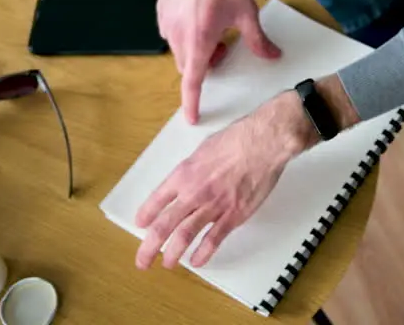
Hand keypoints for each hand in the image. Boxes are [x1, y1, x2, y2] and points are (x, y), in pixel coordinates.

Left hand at [134, 90, 315, 269]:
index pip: (156, 201)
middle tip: (143, 259)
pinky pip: (213, 240)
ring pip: (184, 236)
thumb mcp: (203, 149)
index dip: (146, 215)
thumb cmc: (237, 139)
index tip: (141, 224)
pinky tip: (197, 261)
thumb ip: (193, 168)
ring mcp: (212, 207)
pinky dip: (203, 254)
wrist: (262, 144)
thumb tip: (190, 177)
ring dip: (172, 254)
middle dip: (149, 248)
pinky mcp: (233, 216)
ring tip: (167, 263)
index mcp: (183, 174)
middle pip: (163, 226)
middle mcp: (193, 193)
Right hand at [159, 0, 281, 123]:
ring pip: (179, 50)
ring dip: (195, 48)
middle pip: (188, 65)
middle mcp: (177, 32)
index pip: (193, 80)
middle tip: (224, 46)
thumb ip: (259, 41)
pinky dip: (186, 33)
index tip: (192, 117)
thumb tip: (272, 56)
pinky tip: (200, 15)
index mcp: (199, 38)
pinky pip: (172, 32)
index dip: (192, 101)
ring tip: (214, 28)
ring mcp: (166, 20)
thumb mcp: (248, 14)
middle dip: (205, 63)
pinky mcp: (161, 9)